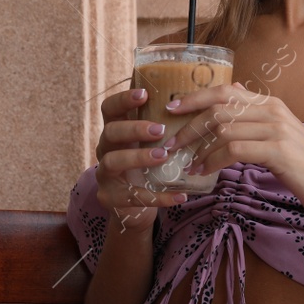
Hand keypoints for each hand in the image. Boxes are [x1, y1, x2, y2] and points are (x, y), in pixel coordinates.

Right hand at [93, 86, 189, 231]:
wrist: (135, 209)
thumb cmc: (148, 168)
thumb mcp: (151, 146)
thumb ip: (165, 128)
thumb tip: (199, 104)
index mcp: (115, 131)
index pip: (110, 108)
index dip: (123, 100)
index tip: (144, 94)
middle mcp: (105, 149)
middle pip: (110, 132)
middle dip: (134, 129)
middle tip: (159, 129)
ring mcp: (104, 174)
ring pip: (112, 161)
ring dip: (137, 157)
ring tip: (162, 156)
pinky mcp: (110, 197)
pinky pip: (132, 196)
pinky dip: (157, 197)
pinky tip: (180, 196)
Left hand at [161, 82, 303, 221]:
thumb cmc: (303, 166)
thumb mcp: (279, 134)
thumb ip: (256, 116)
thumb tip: (235, 93)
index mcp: (271, 104)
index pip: (224, 91)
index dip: (194, 97)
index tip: (171, 108)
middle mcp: (273, 111)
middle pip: (218, 109)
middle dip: (189, 126)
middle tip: (170, 143)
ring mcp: (276, 129)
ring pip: (222, 129)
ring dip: (198, 148)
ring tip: (186, 163)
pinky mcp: (277, 150)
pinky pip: (233, 150)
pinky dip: (212, 161)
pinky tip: (203, 172)